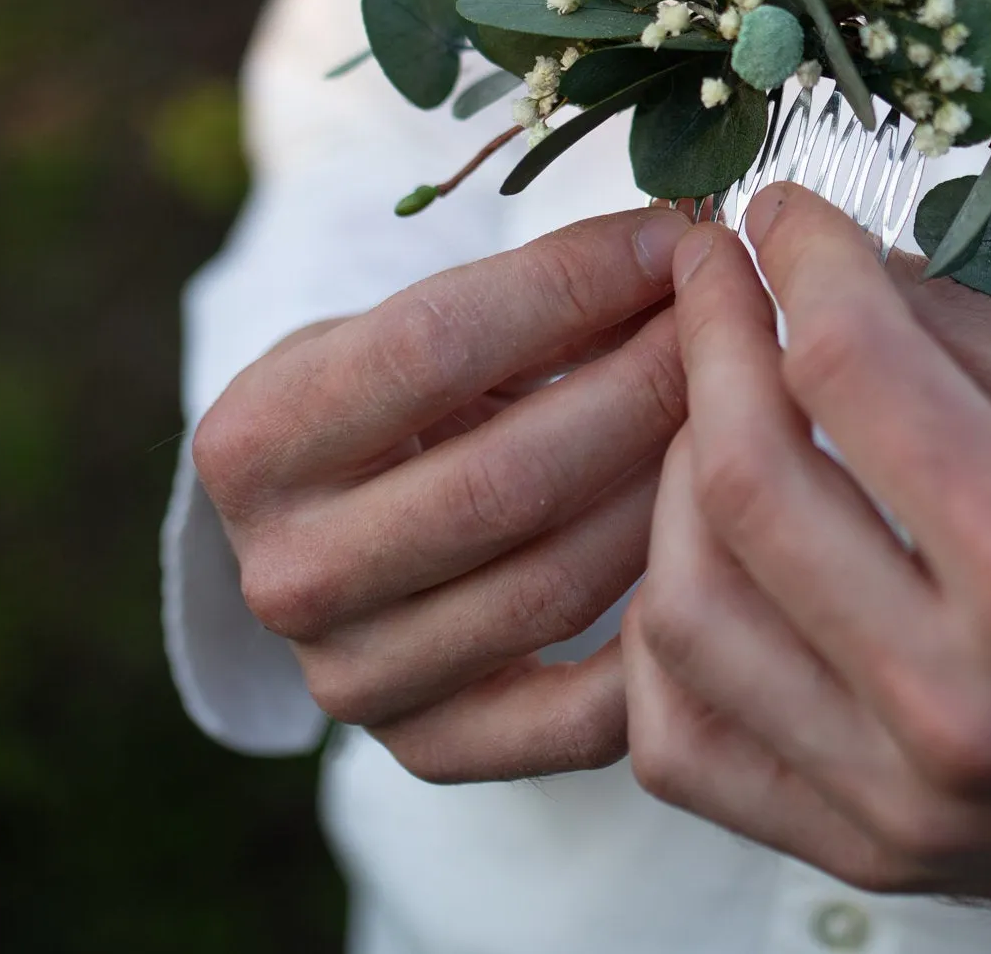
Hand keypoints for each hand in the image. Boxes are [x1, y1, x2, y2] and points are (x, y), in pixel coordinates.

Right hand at [193, 206, 691, 781]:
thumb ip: (527, 296)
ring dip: (669, 497)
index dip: (573, 283)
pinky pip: (575, 721)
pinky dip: (660, 644)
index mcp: (251, 442)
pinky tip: (716, 559)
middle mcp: (286, 573)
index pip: (434, 345)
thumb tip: (680, 248)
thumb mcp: (406, 326)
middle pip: (506, 478)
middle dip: (644, 390)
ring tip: (739, 425)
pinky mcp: (427, 750)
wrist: (323, 540)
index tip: (675, 240)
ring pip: (553, 588)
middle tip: (734, 334)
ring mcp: (353, 679)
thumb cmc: (388, 406)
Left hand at [625, 186, 990, 952]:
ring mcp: (905, 799)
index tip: (777, 213)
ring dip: (665, 489)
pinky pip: (683, 745)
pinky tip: (710, 561)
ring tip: (712, 417)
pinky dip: (664, 643)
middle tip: (716, 285)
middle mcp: (959, 700)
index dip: (793, 260)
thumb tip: (820, 263)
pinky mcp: (875, 857)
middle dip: (705, 347)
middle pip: (738, 486)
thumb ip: (965, 331)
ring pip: (681, 619)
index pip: (850, 370)